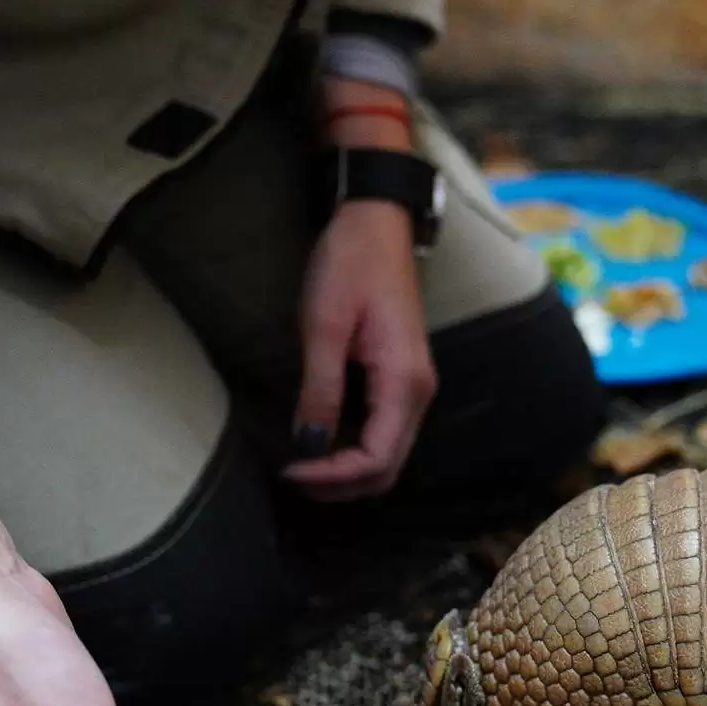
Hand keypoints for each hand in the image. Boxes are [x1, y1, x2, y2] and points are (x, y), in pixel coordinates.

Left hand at [281, 78, 436, 502]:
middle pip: (387, 468)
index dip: (332, 475)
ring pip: (387, 454)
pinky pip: (383, 432)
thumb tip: (309, 444)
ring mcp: (412, 387)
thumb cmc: (351, 264)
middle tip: (292, 477)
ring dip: (347, 471)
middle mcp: (417, 392)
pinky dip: (353, 450)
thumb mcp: (325, 325)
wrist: (376, 220)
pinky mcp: (400, 378)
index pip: (375, 457)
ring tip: (302, 466)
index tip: (289, 469)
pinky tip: (321, 441)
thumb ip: (320, 389)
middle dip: (341, 485)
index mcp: (403, 382)